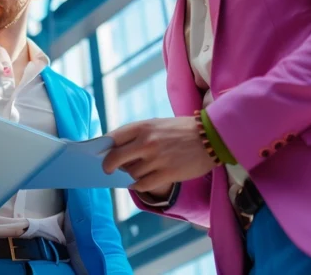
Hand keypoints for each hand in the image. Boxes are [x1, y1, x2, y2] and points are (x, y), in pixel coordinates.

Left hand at [103, 117, 217, 192]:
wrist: (212, 136)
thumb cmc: (182, 130)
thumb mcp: (158, 124)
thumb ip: (138, 135)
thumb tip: (116, 151)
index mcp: (143, 126)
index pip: (112, 138)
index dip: (102, 148)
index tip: (99, 154)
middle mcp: (146, 142)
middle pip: (114, 159)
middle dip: (108, 166)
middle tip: (107, 170)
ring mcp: (156, 159)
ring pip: (130, 173)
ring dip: (130, 175)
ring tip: (138, 171)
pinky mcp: (167, 174)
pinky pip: (142, 185)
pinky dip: (138, 185)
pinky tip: (139, 182)